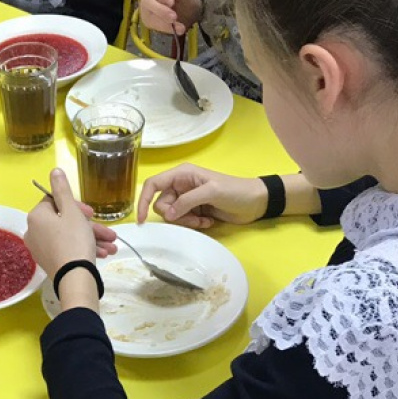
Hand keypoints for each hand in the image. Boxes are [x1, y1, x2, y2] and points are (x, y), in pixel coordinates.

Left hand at [24, 169, 116, 275]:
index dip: (76, 206)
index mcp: (36, 216)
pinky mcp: (48, 261)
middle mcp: (33, 231)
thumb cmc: (74, 240)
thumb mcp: (72, 211)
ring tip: (112, 246)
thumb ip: (63, 190)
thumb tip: (54, 171)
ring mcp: (40, 248)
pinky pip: (67, 248)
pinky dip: (84, 248)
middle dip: (90, 226)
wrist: (75, 277)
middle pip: (64, 221)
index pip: (55, 202)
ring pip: (69, 236)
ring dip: (92, 239)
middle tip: (108, 232)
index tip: (92, 213)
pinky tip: (103, 254)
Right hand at [137, 165, 267, 228]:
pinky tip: (209, 221)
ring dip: (187, 221)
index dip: (144, 200)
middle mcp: (181, 186)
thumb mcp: (211, 192)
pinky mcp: (195, 211)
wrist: (256, 202)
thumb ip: (187, 201)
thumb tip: (168, 214)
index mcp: (182, 174)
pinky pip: (184, 221)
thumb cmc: (235, 191)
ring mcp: (188, 199)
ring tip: (204, 219)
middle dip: (175, 215)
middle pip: (162, 205)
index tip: (141, 219)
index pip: (153, 185)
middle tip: (193, 217)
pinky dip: (195, 224)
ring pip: (173, 216)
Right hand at [140, 0, 202, 34]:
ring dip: (164, 22)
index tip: (172, 2)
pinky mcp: (147, 18)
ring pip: (149, 14)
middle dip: (161, 11)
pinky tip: (176, 30)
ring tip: (179, 27)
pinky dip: (166, 28)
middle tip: (174, 17)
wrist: (187, 8)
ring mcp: (145, 6)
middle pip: (147, 2)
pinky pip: (154, 25)